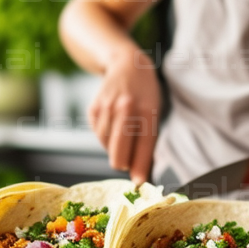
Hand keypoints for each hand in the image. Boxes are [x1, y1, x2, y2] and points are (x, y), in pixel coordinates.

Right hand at [87, 50, 160, 183]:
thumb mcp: (154, 112)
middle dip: (124, 163)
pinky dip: (106, 138)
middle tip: (129, 162)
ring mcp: (106, 109)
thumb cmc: (145, 92)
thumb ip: (148, 141)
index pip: (142, 148)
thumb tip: (141, 172)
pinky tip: (113, 125)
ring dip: (115, 148)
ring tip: (124, 132)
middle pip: (119, 155)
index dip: (140, 169)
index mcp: (146, 111)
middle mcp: (125, 109)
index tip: (139, 183)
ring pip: (107, 148)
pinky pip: (99, 137)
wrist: (126, 64)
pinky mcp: (93, 110)